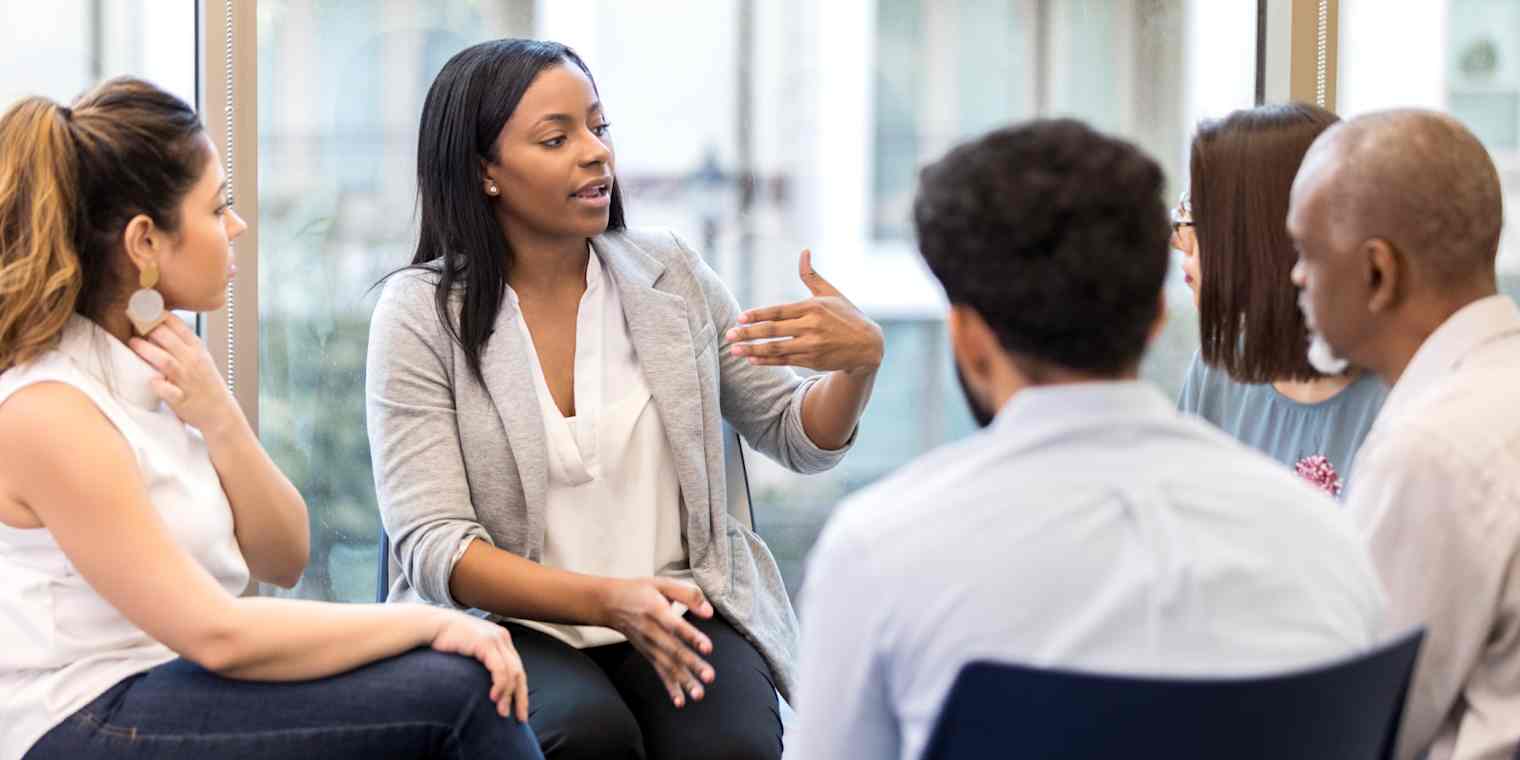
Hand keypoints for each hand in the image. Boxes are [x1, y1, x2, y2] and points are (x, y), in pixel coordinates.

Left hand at [128, 317, 243, 436]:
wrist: (220, 411)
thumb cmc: (205, 383)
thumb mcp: (199, 358)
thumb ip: (181, 343)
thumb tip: (155, 325)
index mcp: (197, 349)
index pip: (178, 325)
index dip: (159, 314)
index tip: (142, 305)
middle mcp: (193, 362)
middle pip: (168, 339)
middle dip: (148, 328)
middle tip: (132, 320)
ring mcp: (187, 380)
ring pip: (166, 361)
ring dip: (147, 351)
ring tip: (132, 342)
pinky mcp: (182, 399)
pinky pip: (169, 391)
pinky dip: (160, 386)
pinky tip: (151, 381)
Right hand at [429, 610, 529, 721]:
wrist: (431, 625)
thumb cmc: (445, 642)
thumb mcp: (469, 652)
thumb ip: (481, 663)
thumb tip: (486, 687)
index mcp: (501, 640)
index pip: (517, 669)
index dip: (520, 692)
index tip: (519, 711)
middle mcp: (502, 638)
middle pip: (519, 672)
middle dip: (520, 698)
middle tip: (520, 719)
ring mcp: (496, 639)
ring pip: (511, 673)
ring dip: (508, 695)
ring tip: (502, 712)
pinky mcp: (487, 643)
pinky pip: (500, 668)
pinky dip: (500, 685)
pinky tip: (494, 697)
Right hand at [598, 577, 715, 707]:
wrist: (609, 604)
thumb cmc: (640, 591)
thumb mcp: (662, 584)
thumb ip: (688, 595)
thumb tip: (709, 612)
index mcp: (656, 610)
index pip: (675, 626)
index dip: (692, 636)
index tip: (707, 648)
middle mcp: (652, 631)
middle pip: (674, 650)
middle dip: (692, 665)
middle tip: (709, 676)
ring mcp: (649, 646)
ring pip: (668, 665)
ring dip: (684, 681)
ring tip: (699, 694)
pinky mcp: (648, 654)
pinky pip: (660, 672)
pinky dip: (670, 687)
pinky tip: (680, 701)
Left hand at [726, 249, 883, 373]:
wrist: (868, 345)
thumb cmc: (847, 316)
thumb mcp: (831, 294)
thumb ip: (812, 275)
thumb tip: (804, 251)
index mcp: (813, 307)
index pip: (778, 310)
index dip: (758, 314)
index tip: (740, 317)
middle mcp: (811, 326)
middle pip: (773, 330)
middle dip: (748, 333)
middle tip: (729, 335)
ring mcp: (811, 345)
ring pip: (776, 348)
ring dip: (753, 350)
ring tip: (734, 350)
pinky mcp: (812, 360)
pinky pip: (784, 361)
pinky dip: (767, 361)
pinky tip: (752, 359)